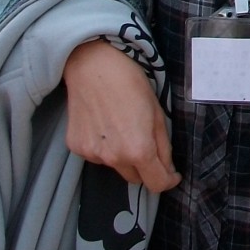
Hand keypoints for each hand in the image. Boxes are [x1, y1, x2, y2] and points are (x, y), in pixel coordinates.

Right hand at [62, 39, 180, 191]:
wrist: (93, 65)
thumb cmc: (130, 83)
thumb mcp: (158, 112)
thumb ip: (164, 146)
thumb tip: (168, 169)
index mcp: (138, 150)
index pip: (156, 184)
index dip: (167, 180)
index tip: (172, 174)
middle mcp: (113, 158)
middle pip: (135, 178)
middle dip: (145, 167)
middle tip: (146, 143)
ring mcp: (92, 155)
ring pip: (115, 167)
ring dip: (123, 156)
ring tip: (122, 127)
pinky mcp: (77, 147)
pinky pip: (97, 156)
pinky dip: (104, 147)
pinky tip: (104, 124)